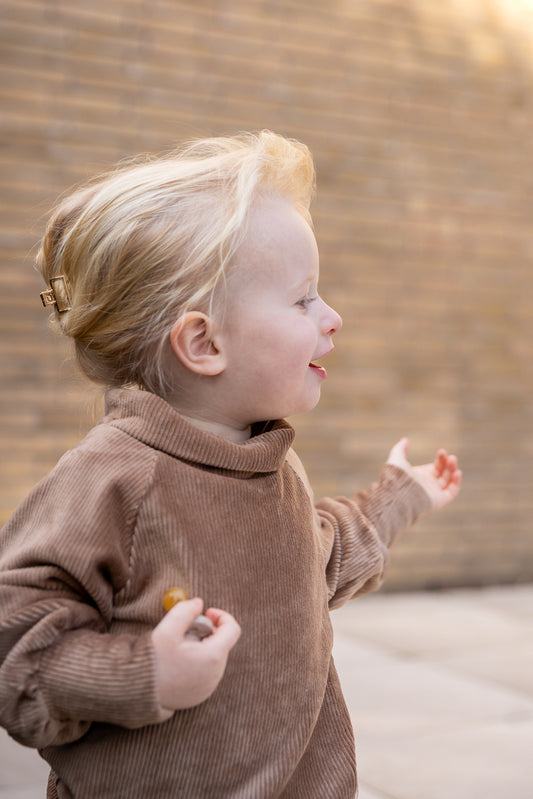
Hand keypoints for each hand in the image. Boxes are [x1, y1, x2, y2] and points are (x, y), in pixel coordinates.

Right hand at [152, 597, 240, 711]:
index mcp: (213, 656)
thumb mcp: (168, 628)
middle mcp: (216, 674)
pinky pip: (207, 672)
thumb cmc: (153, 660)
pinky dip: (198, 662)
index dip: (221, 616)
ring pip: (214, 658)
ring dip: (202, 647)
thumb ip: (186, 610)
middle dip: (208, 631)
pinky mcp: (200, 695)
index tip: (206, 613)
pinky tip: (178, 663)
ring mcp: (209, 687)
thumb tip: (199, 603)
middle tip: (185, 630)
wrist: (137, 692)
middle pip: (222, 643)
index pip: (232, 629)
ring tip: (178, 648)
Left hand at [387, 437, 461, 511]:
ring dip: (453, 470)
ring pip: (448, 481)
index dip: (441, 459)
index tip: (442, 451)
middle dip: (448, 463)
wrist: (399, 494)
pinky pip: (452, 492)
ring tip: (453, 459)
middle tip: (451, 456)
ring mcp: (434, 493)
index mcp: (420, 476)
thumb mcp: (397, 459)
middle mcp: (428, 485)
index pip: (436, 467)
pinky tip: (457, 472)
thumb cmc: (397, 477)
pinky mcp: (439, 500)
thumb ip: (400, 449)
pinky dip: (456, 482)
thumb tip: (404, 439)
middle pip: (443, 473)